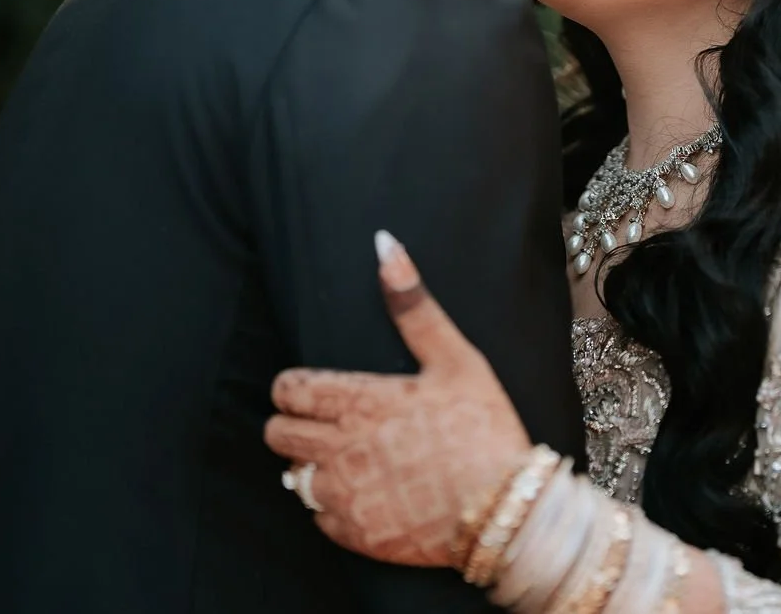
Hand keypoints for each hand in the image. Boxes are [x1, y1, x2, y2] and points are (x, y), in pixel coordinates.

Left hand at [264, 231, 533, 567]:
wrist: (504, 509)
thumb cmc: (481, 427)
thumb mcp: (455, 358)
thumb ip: (413, 306)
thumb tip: (385, 246)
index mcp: (357, 401)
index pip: (286, 391)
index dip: (293, 388)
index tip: (314, 391)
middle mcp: (338, 449)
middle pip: (277, 434)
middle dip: (294, 424)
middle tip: (330, 424)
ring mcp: (343, 496)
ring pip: (293, 477)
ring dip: (312, 466)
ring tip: (351, 459)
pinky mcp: (354, 534)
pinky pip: (318, 518)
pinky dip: (334, 507)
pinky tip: (368, 494)